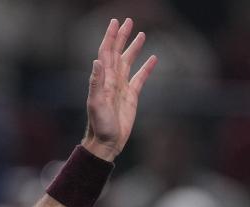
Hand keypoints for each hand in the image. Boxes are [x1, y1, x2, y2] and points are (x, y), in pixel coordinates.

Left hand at [82, 18, 156, 160]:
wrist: (106, 142)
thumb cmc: (99, 125)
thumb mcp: (96, 104)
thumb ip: (96, 82)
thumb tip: (97, 61)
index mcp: (103, 79)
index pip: (106, 53)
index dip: (110, 37)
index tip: (115, 22)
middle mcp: (112, 80)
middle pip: (117, 53)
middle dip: (122, 37)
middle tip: (128, 21)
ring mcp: (122, 87)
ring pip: (129, 62)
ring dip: (133, 48)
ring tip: (140, 34)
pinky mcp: (131, 97)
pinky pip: (140, 78)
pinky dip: (147, 67)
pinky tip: (154, 58)